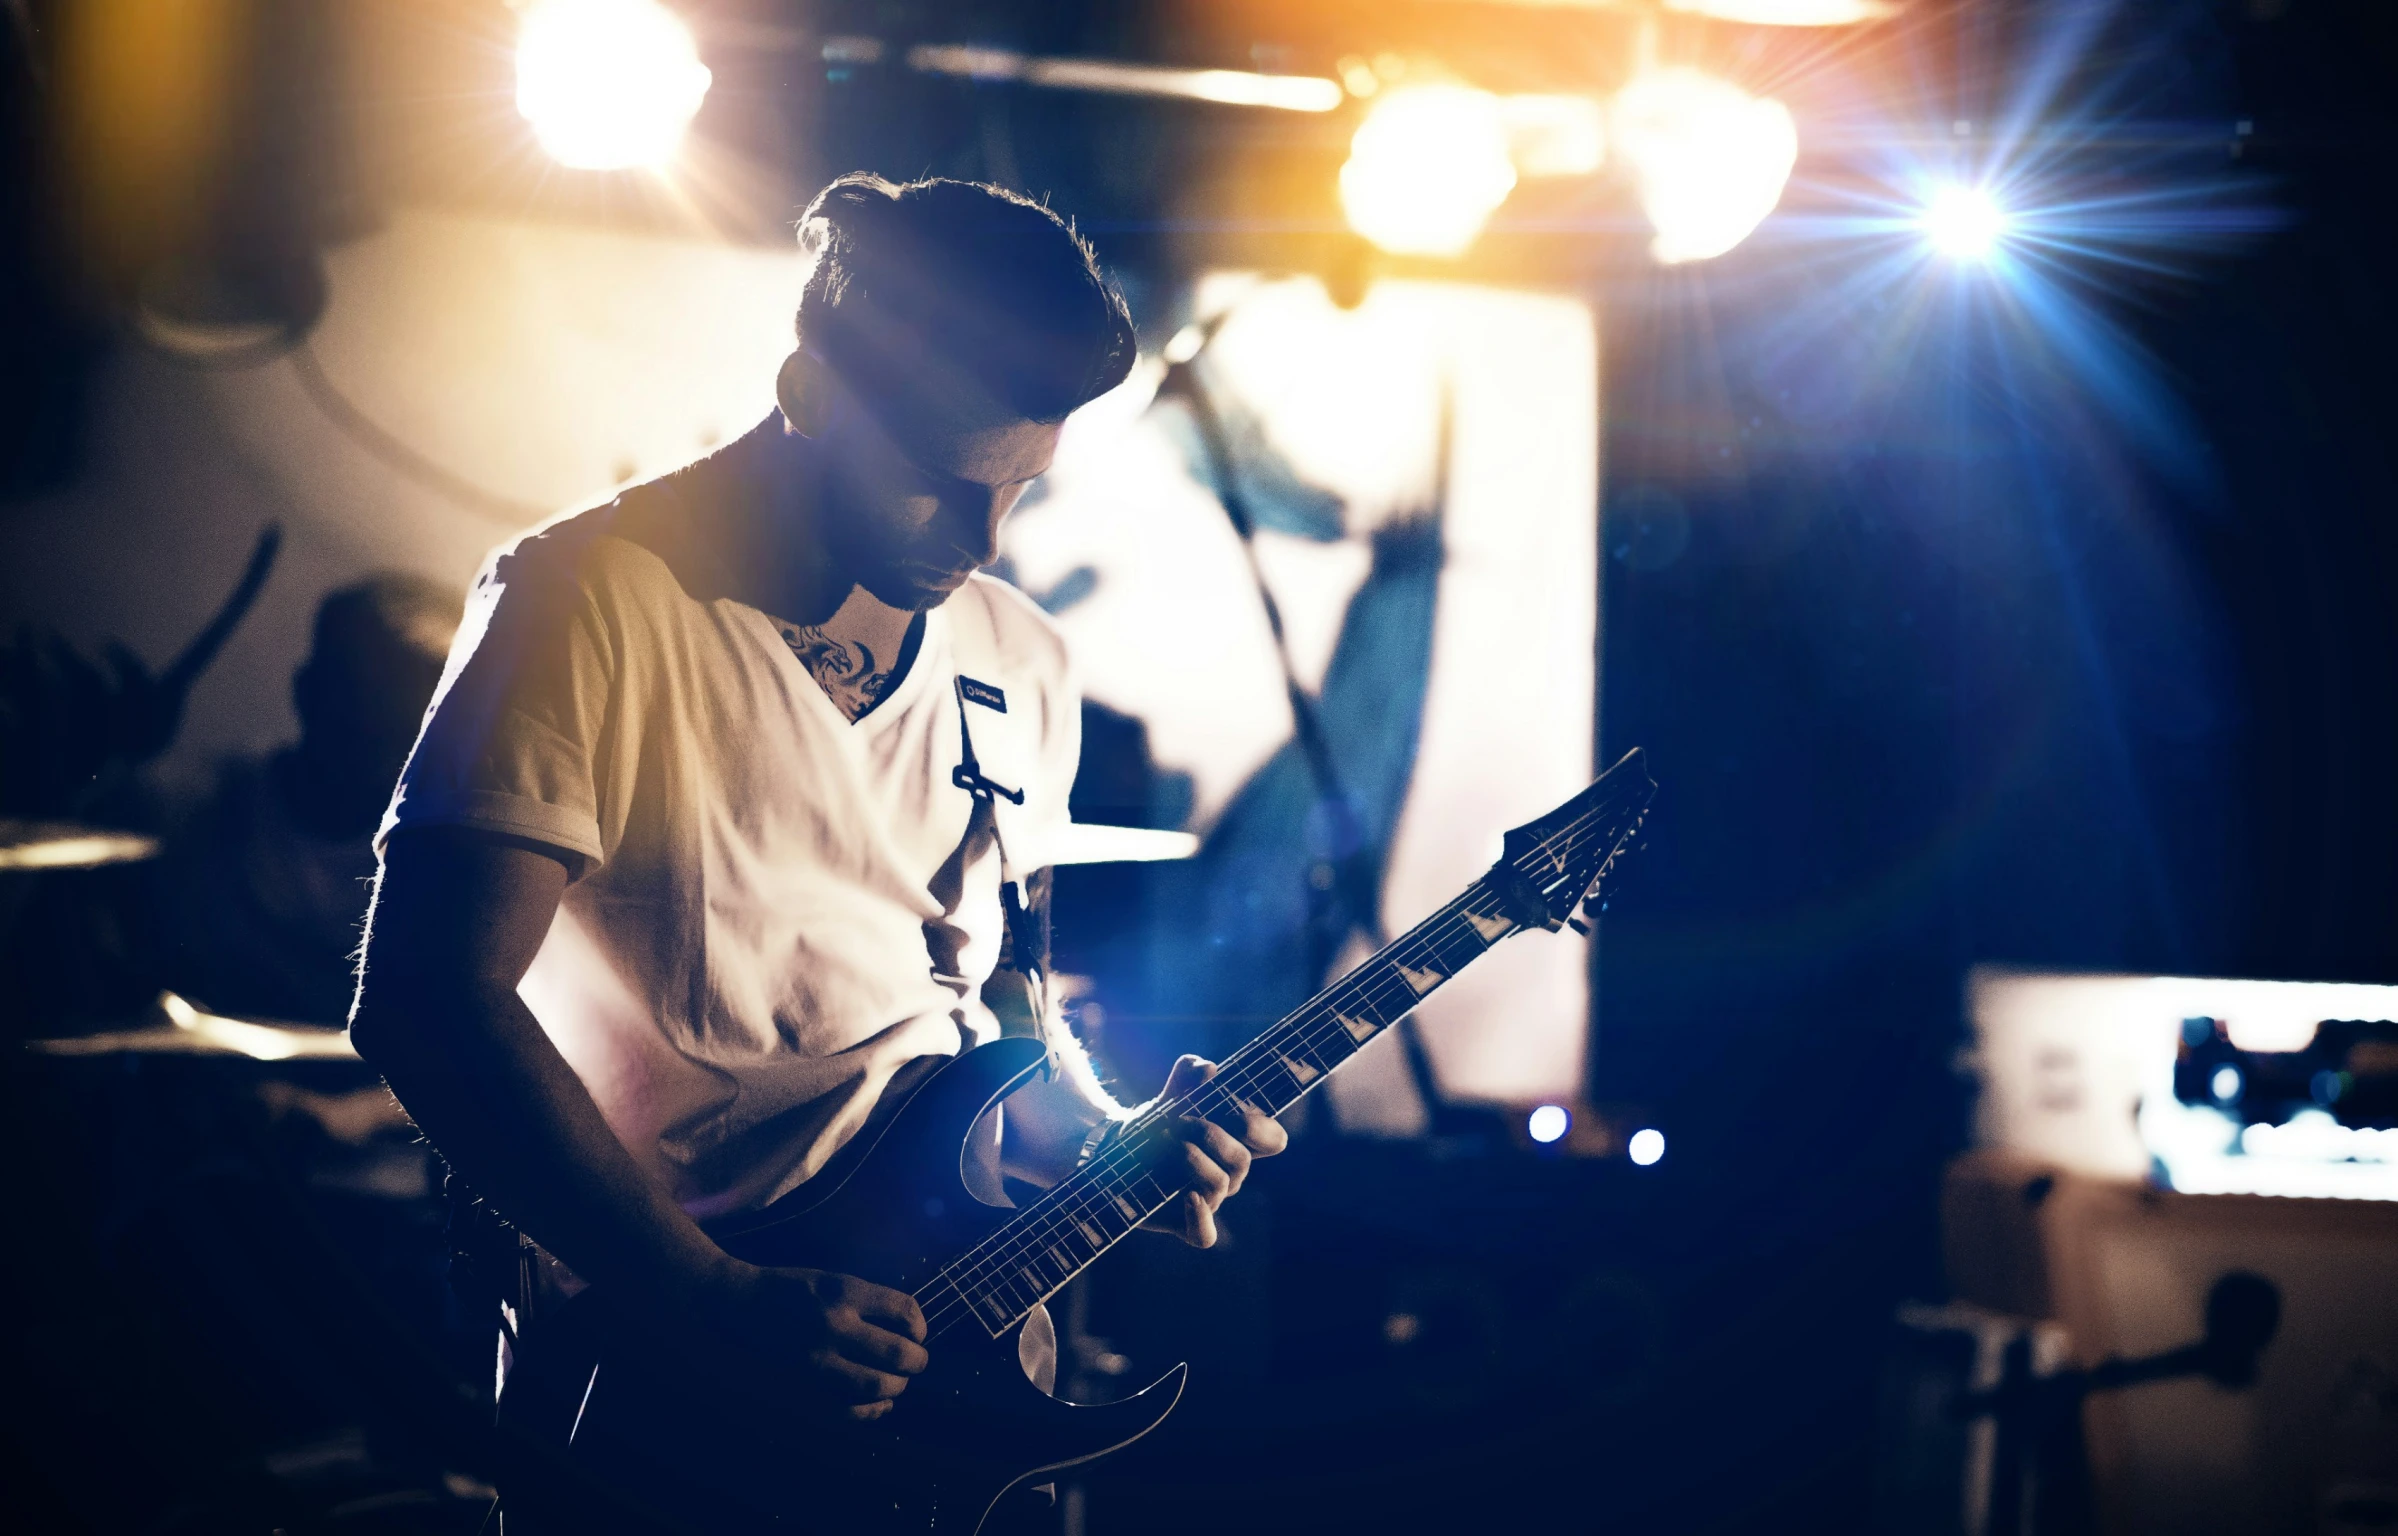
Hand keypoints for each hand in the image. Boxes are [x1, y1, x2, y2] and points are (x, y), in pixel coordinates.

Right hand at [677, 1261, 929, 1422]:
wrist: (738, 1306)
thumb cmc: (790, 1290)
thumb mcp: (832, 1280)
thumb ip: (868, 1302)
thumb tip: (910, 1327)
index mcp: (843, 1292)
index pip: (903, 1311)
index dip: (919, 1324)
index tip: (918, 1331)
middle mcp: (833, 1325)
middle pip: (897, 1353)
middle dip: (917, 1360)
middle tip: (917, 1361)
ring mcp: (817, 1360)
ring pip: (876, 1386)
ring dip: (897, 1386)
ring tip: (897, 1381)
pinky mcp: (802, 1385)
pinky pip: (848, 1410)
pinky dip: (872, 1410)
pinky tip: (879, 1404)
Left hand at [1139, 1055, 1288, 1248]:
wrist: (1115, 1152)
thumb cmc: (1154, 1125)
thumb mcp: (1170, 1095)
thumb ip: (1188, 1074)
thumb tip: (1208, 1068)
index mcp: (1236, 1143)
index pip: (1273, 1140)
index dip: (1263, 1128)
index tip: (1236, 1111)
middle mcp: (1229, 1174)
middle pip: (1242, 1159)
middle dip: (1211, 1134)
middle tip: (1181, 1121)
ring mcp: (1209, 1201)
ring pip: (1221, 1185)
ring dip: (1192, 1159)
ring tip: (1167, 1144)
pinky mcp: (1185, 1223)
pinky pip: (1204, 1235)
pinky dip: (1199, 1216)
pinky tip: (1186, 1195)